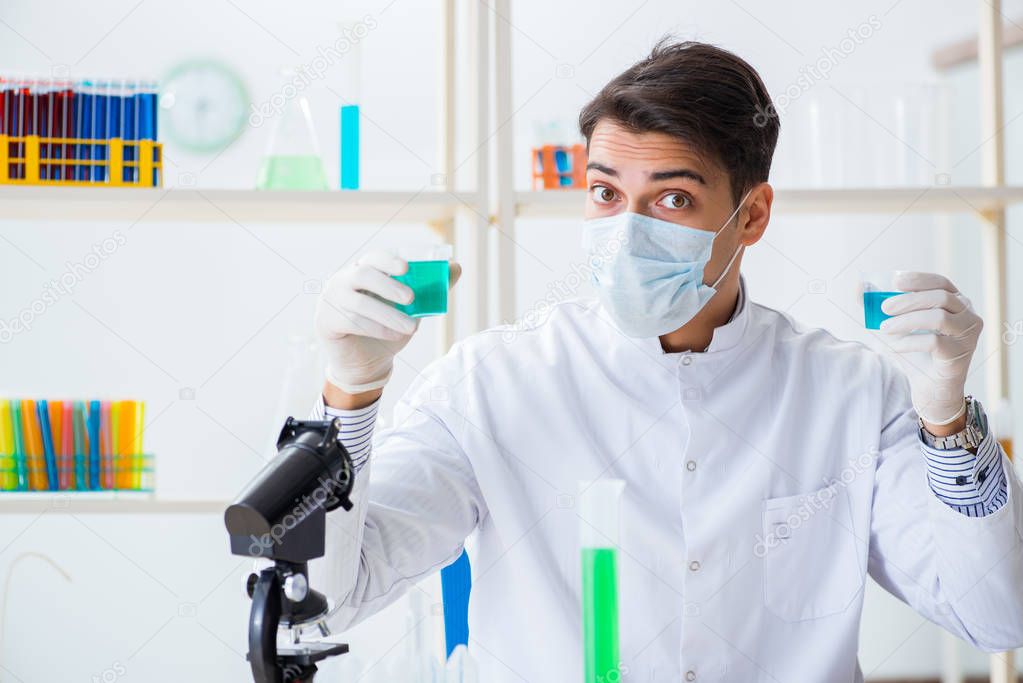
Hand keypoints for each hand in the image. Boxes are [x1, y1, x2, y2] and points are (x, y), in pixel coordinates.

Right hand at [314, 250, 461, 393]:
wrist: (365, 363)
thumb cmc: (387, 329)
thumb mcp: (411, 309)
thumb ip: (429, 289)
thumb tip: (456, 267)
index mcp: (364, 271)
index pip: (373, 257)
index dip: (388, 261)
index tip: (406, 268)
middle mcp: (343, 280)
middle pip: (362, 274)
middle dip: (388, 285)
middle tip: (411, 298)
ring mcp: (331, 300)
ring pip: (359, 302)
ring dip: (388, 315)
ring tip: (410, 328)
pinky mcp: (325, 321)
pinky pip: (350, 321)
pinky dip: (375, 329)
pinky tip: (393, 336)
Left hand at [879, 271, 981, 427]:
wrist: (928, 386)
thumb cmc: (913, 351)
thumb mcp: (894, 326)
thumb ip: (878, 306)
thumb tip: (858, 286)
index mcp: (954, 302)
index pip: (941, 282)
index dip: (919, 279)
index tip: (895, 281)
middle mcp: (967, 315)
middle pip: (940, 297)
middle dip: (909, 300)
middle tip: (884, 308)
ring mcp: (967, 334)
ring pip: (939, 317)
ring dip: (907, 321)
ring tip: (884, 329)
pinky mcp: (960, 353)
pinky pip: (934, 342)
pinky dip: (909, 342)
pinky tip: (894, 347)